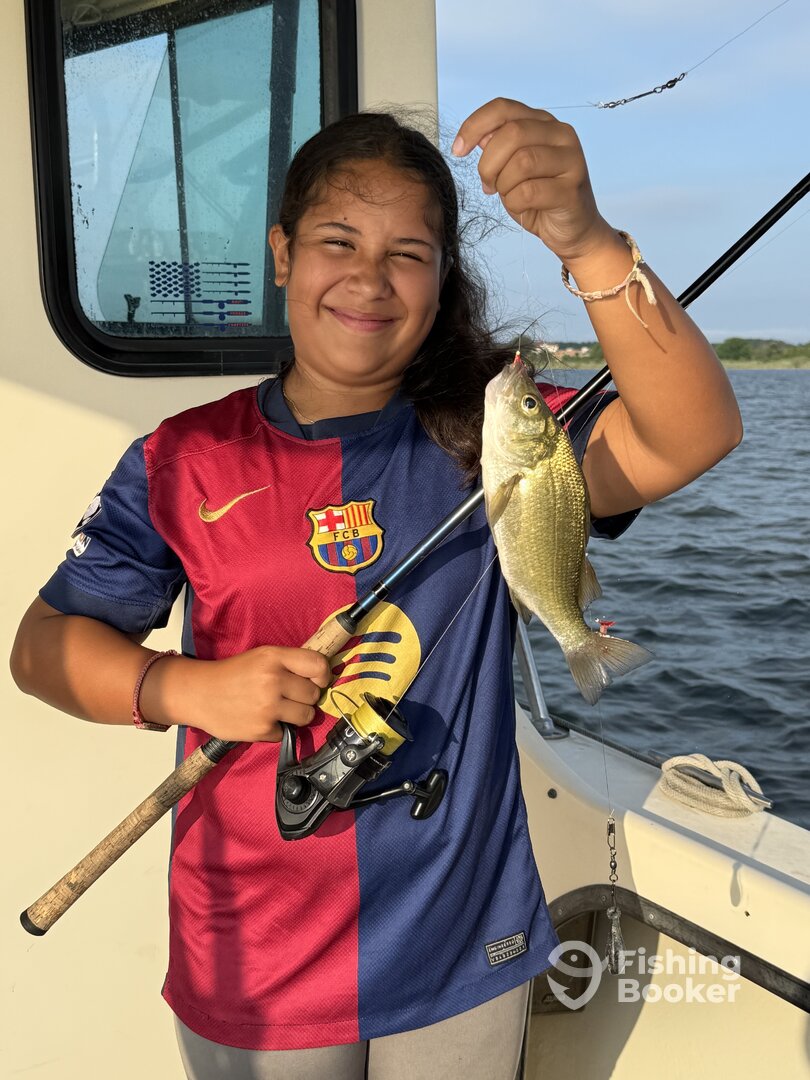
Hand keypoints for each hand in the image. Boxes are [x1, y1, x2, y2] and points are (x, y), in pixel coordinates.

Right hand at [168, 646, 331, 742]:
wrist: (199, 694)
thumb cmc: (233, 674)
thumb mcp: (262, 656)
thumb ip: (290, 663)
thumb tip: (322, 676)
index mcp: (274, 657)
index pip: (318, 665)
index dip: (323, 676)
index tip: (318, 681)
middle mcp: (273, 680)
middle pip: (314, 694)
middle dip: (305, 697)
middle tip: (288, 696)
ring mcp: (268, 707)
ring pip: (306, 716)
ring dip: (296, 715)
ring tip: (278, 709)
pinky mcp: (262, 729)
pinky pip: (285, 732)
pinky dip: (276, 729)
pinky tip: (261, 719)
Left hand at [452, 97, 614, 264]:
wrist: (573, 231)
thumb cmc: (539, 199)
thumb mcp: (511, 169)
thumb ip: (498, 147)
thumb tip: (478, 136)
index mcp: (544, 123)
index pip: (503, 108)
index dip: (474, 125)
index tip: (458, 150)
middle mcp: (561, 134)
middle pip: (511, 133)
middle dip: (489, 163)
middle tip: (488, 184)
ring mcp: (571, 160)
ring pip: (521, 162)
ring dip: (503, 184)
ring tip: (507, 195)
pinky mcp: (571, 189)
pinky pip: (528, 191)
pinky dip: (514, 203)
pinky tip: (520, 208)